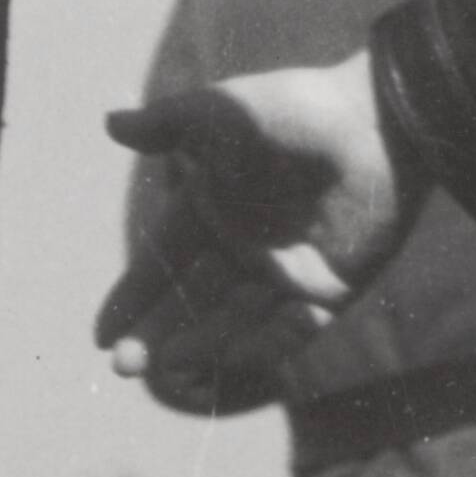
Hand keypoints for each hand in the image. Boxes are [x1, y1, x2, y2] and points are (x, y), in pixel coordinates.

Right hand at [98, 55, 415, 376]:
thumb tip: (110, 124)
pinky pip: (292, 331)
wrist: (377, 122)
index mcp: (213, 208)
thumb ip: (167, 124)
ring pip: (235, 325)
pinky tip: (241, 346)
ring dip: (202, 346)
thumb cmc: (297, 109)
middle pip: (190, 305)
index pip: (162, 263)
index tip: (98, 335)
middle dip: (155, 337)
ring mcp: (286, 273)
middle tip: (123, 367)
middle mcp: (244, 247)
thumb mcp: (222, 112)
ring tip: (170, 362)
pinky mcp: (330, 292)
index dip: (131, 298)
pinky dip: (271, 341)